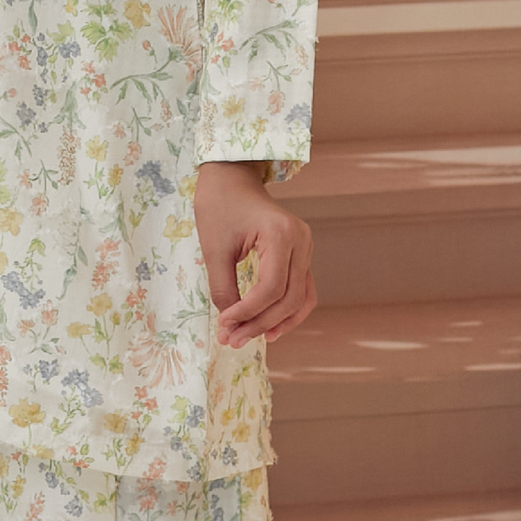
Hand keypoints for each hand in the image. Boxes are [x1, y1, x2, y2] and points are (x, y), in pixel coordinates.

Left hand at [195, 160, 316, 348]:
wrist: (231, 179)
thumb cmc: (219, 208)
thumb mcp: (214, 249)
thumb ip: (223, 288)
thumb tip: (231, 324)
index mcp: (281, 234)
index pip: (270, 288)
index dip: (248, 312)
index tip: (223, 325)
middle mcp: (302, 241)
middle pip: (288, 297)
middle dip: (259, 323)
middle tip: (231, 340)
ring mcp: (306, 247)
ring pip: (301, 299)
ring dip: (276, 323)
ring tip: (248, 339)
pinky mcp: (301, 254)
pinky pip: (301, 290)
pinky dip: (287, 312)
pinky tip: (269, 329)